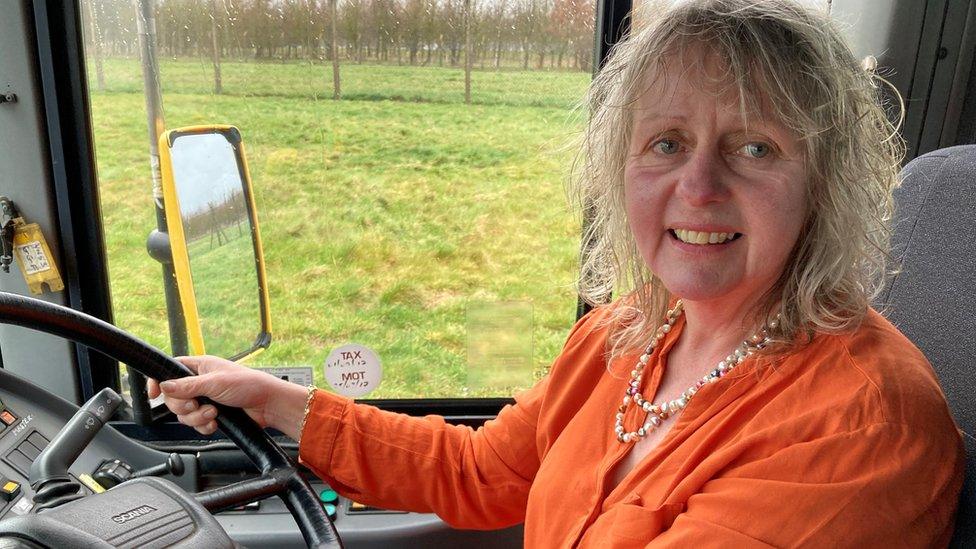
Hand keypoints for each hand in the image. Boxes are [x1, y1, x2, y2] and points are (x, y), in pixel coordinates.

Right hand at [147, 355, 305, 437]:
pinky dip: (204, 426)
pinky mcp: (212, 415)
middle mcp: (199, 383)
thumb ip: (188, 386)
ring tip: (213, 412)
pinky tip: (216, 422)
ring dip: (197, 417)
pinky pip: (196, 425)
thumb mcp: (215, 383)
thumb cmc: (248, 384)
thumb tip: (164, 386)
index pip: (169, 370)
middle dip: (184, 406)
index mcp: (199, 367)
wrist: (267, 405)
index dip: (159, 381)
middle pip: (173, 398)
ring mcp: (205, 400)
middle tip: (196, 404)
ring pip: (184, 414)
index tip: (153, 394)